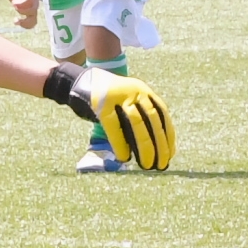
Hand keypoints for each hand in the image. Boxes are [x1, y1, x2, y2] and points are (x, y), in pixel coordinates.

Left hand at [2, 0, 40, 29]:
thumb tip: (15, 4)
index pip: (29, 0)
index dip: (21, 3)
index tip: (13, 2)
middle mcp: (35, 0)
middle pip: (33, 10)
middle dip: (22, 10)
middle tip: (13, 5)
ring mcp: (35, 8)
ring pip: (34, 19)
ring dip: (25, 22)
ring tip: (15, 21)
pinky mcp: (32, 14)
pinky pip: (32, 23)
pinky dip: (26, 25)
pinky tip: (17, 23)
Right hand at [49, 67, 175, 169]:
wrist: (77, 82)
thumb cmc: (105, 100)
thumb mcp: (126, 103)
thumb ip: (139, 119)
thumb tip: (154, 148)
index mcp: (143, 91)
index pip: (162, 114)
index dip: (168, 135)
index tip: (170, 154)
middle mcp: (134, 91)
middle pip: (153, 120)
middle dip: (160, 145)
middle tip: (162, 165)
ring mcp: (118, 96)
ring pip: (137, 123)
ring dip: (145, 146)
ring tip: (147, 165)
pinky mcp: (102, 104)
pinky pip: (114, 127)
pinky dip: (120, 144)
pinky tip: (124, 158)